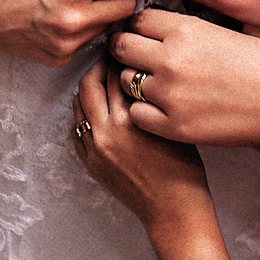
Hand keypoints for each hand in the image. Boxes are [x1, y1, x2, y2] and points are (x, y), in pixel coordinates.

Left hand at [73, 61, 211, 227]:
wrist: (173, 208)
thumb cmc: (183, 166)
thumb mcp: (170, 123)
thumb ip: (148, 99)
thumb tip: (135, 75)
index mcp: (129, 119)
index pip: (114, 74)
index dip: (119, 58)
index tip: (123, 51)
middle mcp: (106, 132)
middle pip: (88, 85)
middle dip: (98, 68)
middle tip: (110, 61)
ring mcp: (94, 149)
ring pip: (78, 105)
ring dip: (88, 90)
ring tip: (103, 83)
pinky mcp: (90, 163)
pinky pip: (76, 129)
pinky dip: (83, 114)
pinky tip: (97, 109)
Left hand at [109, 10, 259, 149]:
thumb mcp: (236, 27)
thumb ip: (201, 22)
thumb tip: (184, 16)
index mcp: (187, 29)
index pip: (138, 20)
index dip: (140, 26)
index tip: (145, 34)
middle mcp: (171, 58)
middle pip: (122, 47)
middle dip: (127, 50)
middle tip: (139, 58)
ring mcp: (170, 94)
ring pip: (124, 81)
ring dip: (135, 81)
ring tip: (155, 84)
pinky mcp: (174, 126)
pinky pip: (136, 114)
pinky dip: (144, 111)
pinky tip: (162, 108)